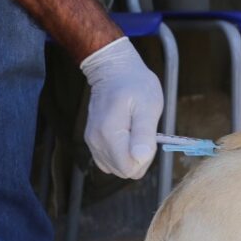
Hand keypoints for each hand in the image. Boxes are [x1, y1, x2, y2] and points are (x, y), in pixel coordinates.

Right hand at [80, 37, 163, 178]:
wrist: (113, 70)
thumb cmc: (135, 84)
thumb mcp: (148, 106)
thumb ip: (144, 135)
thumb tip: (140, 159)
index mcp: (110, 135)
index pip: (130, 169)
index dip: (145, 158)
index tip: (148, 137)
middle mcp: (96, 142)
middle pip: (124, 170)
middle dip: (139, 158)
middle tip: (143, 132)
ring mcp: (92, 142)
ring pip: (117, 167)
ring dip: (131, 155)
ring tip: (135, 130)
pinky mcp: (92, 141)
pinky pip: (110, 161)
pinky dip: (121, 153)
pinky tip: (127, 135)